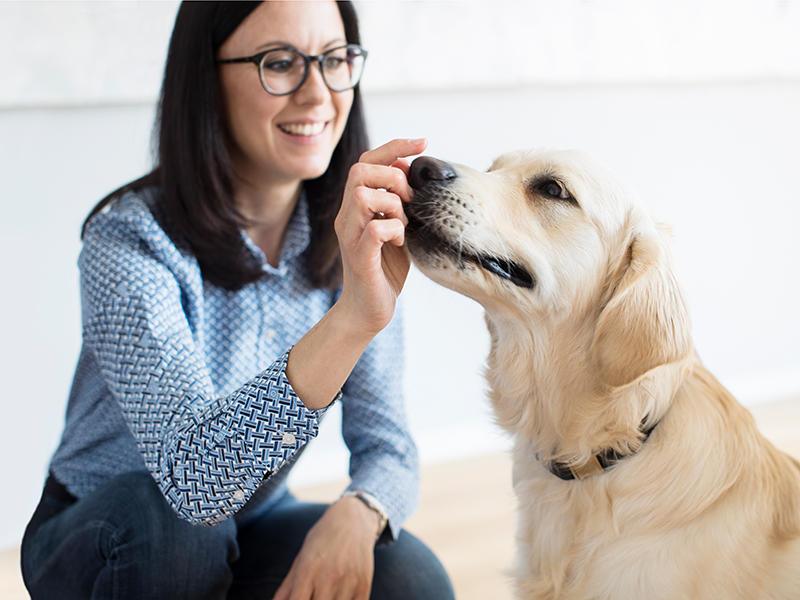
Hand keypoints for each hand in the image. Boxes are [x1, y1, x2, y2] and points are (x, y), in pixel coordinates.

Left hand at [273, 496, 380, 599]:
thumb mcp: (302, 557)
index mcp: (308, 569)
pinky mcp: (364, 584)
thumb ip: (287, 586)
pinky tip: (339, 596)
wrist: (353, 519)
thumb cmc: (323, 538)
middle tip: (313, 594)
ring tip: (325, 594)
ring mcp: (348, 581)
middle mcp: (328, 576)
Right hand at [334, 138, 426, 335]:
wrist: (368, 311)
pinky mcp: (359, 258)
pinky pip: (374, 230)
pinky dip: (393, 230)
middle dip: (392, 176)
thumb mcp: (398, 227)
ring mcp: (350, 236)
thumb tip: (412, 169)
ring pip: (363, 195)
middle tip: (410, 200)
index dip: (395, 146)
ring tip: (404, 223)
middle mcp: (347, 216)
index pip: (368, 160)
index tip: (424, 143)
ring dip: (393, 204)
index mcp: (357, 206)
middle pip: (360, 170)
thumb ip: (402, 200)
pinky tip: (400, 243)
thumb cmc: (386, 269)